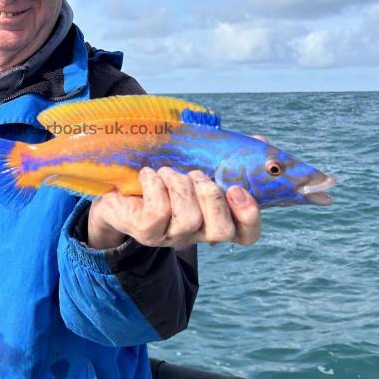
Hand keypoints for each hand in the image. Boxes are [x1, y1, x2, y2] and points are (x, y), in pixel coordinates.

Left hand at [87, 168, 260, 249]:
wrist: (116, 189)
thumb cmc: (162, 177)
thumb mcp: (195, 163)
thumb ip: (228, 156)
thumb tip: (261, 142)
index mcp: (213, 218)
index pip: (246, 234)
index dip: (249, 215)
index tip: (237, 188)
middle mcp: (195, 233)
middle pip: (221, 231)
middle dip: (211, 195)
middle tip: (195, 174)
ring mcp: (170, 236)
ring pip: (189, 219)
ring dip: (180, 185)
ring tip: (167, 172)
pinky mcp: (146, 232)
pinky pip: (160, 211)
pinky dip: (156, 185)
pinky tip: (149, 175)